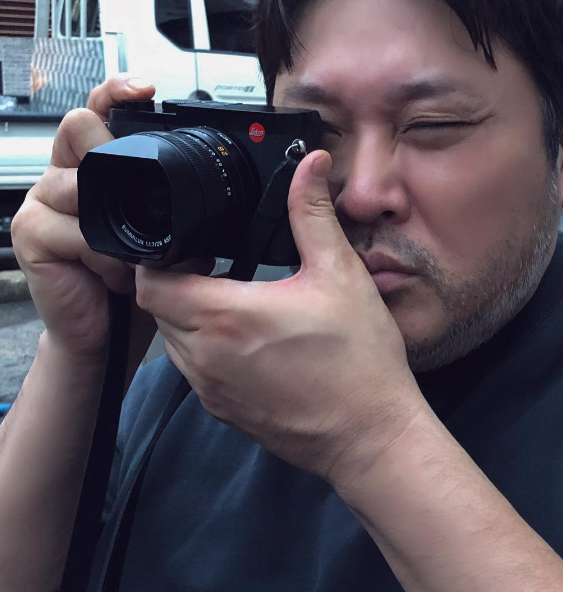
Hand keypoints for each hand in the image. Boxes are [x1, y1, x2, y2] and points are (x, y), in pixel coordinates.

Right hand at [11, 74, 156, 363]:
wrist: (104, 330)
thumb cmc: (132, 279)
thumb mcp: (163, 238)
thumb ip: (176, 213)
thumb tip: (216, 204)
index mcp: (94, 167)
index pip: (98, 112)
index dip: (117, 92)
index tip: (146, 90)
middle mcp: (64, 176)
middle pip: (78, 127)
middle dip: (111, 154)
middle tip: (136, 193)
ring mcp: (43, 203)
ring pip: (77, 183)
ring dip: (115, 226)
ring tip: (132, 257)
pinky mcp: (31, 234)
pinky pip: (73, 230)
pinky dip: (103, 257)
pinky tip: (113, 274)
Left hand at [134, 150, 428, 482]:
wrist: (372, 436)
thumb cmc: (360, 360)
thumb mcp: (340, 275)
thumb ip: (313, 214)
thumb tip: (312, 164)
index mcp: (227, 317)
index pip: (151, 282)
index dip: (159, 257)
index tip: (191, 244)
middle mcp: (206, 358)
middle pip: (157, 308)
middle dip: (174, 280)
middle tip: (211, 262)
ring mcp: (211, 389)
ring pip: (172, 339)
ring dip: (188, 312)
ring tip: (228, 295)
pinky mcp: (223, 410)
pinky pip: (192, 368)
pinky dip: (203, 344)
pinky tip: (244, 335)